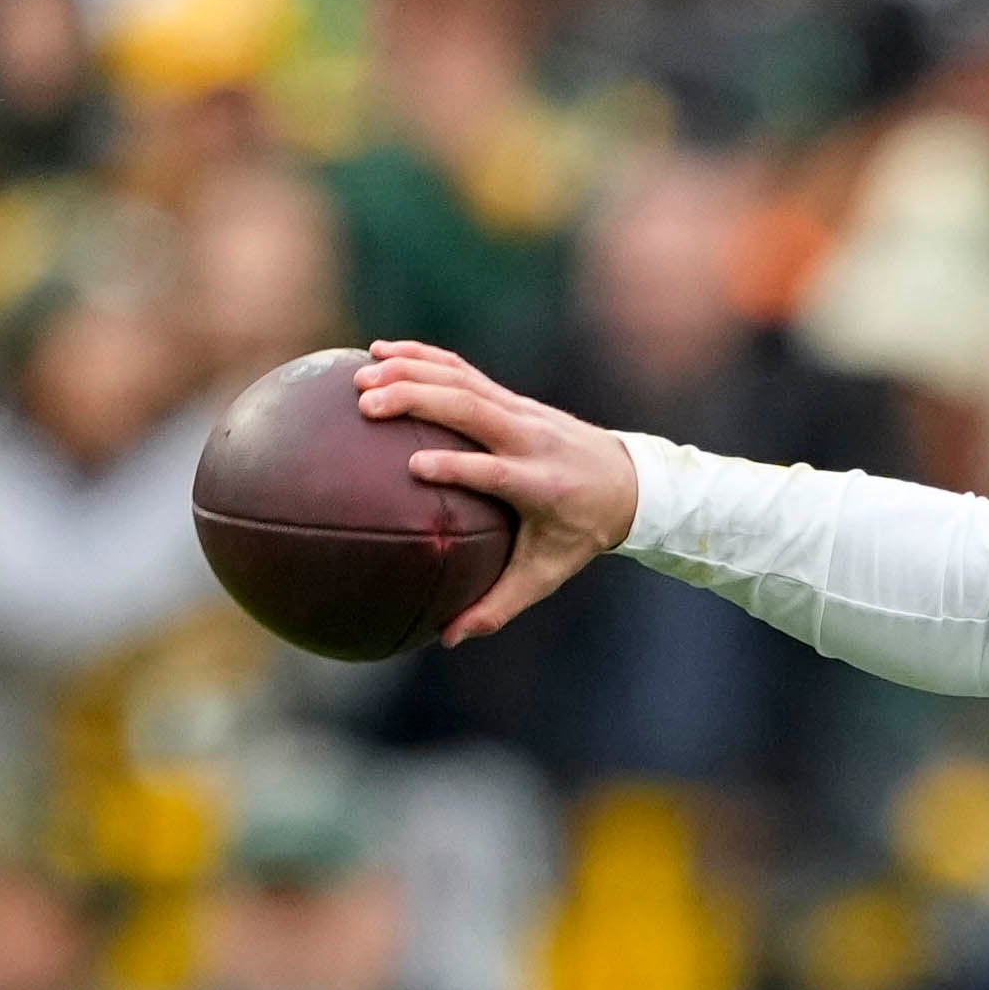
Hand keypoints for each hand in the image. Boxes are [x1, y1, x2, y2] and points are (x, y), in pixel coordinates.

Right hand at [356, 338, 641, 642]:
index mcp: (540, 485)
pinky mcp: (510, 398)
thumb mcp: (548, 574)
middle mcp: (529, 439)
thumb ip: (500, 606)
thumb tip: (450, 638)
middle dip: (419, 400)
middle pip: (473, 410)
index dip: (458, 466)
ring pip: (464, 381)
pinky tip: (380, 351)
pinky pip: (463, 369)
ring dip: (411, 372)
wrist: (627, 483)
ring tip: (360, 375)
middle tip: (367, 404)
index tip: (415, 467)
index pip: (496, 471)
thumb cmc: (579, 535)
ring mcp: (521, 411)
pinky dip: (422, 356)